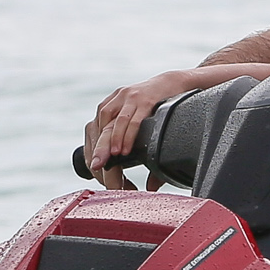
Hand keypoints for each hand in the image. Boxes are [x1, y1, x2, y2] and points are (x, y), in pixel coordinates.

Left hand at [84, 71, 204, 187]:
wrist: (175, 82)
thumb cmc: (157, 107)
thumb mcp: (141, 123)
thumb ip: (140, 151)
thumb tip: (150, 186)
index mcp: (111, 106)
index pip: (95, 130)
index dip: (94, 152)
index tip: (97, 171)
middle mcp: (116, 100)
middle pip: (101, 127)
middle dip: (97, 150)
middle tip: (96, 168)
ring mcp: (129, 97)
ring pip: (115, 123)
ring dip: (112, 143)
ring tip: (112, 160)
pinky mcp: (144, 97)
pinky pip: (133, 119)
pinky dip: (128, 135)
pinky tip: (126, 150)